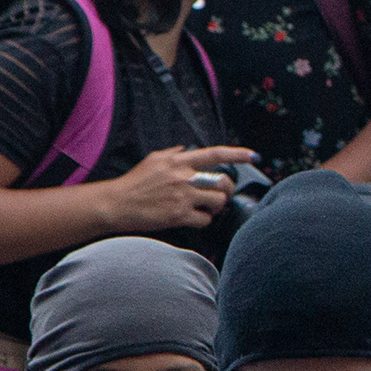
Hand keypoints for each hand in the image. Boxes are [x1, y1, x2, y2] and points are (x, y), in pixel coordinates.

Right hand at [102, 144, 261, 234]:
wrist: (117, 204)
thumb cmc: (134, 183)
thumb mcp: (152, 159)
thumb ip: (172, 154)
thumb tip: (186, 150)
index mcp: (179, 162)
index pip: (215, 154)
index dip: (238, 154)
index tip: (254, 155)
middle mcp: (184, 177)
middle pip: (223, 182)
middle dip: (228, 190)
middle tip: (222, 195)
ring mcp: (183, 197)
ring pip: (218, 202)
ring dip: (216, 207)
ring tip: (207, 208)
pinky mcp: (179, 216)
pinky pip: (205, 220)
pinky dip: (204, 221)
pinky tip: (195, 219)